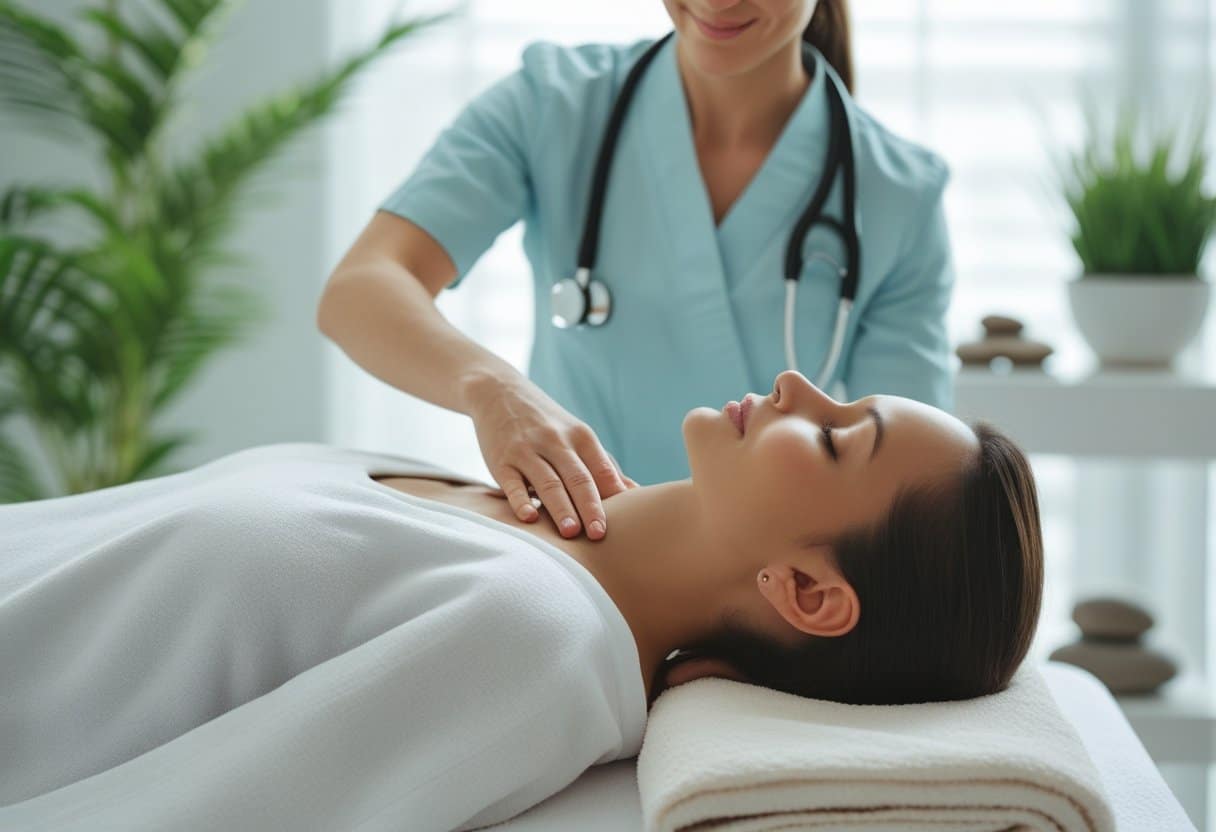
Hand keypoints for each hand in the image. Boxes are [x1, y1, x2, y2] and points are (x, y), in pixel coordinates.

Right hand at [467, 376, 633, 539]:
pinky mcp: (501, 461)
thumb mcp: (578, 436)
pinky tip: (529, 518)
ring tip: (571, 533)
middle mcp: (556, 441)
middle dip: (589, 506)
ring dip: (560, 508)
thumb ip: (603, 466)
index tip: (624, 522)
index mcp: (581, 437)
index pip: (601, 469)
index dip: (613, 496)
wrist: (499, 393)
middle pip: (577, 478)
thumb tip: (637, 493)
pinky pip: (512, 483)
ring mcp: (527, 450)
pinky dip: (520, 500)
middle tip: (598, 534)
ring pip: (548, 482)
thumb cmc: (547, 424)